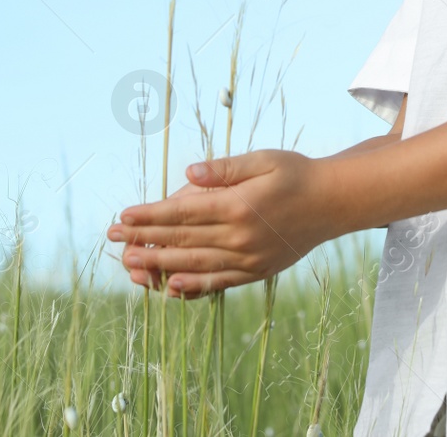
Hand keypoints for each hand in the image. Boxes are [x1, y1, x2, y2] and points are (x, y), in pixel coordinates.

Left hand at [106, 149, 339, 299]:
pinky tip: (170, 288)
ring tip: (130, 265)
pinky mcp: (255, 272)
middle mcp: (240, 237)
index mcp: (238, 205)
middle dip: (143, 240)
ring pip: (195, 265)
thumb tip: (189, 175)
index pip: (182, 213)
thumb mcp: (263, 159)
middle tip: (113, 240)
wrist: (333, 203)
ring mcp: (248, 259)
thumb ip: (225, 169)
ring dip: (158, 265)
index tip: (122, 216)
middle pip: (182, 240)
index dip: (149, 216)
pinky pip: (218, 283)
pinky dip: (193, 287)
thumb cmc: (296, 174)